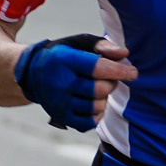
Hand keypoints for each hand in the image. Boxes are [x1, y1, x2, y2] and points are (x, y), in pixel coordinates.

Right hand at [13, 34, 136, 129]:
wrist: (32, 74)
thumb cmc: (63, 56)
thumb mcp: (78, 43)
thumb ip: (102, 46)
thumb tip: (124, 53)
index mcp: (64, 60)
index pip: (98, 68)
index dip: (120, 70)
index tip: (134, 73)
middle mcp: (60, 83)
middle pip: (101, 89)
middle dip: (112, 83)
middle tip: (109, 78)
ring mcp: (60, 103)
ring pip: (98, 106)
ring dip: (105, 98)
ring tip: (98, 89)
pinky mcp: (62, 117)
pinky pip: (91, 121)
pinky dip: (98, 113)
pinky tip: (94, 102)